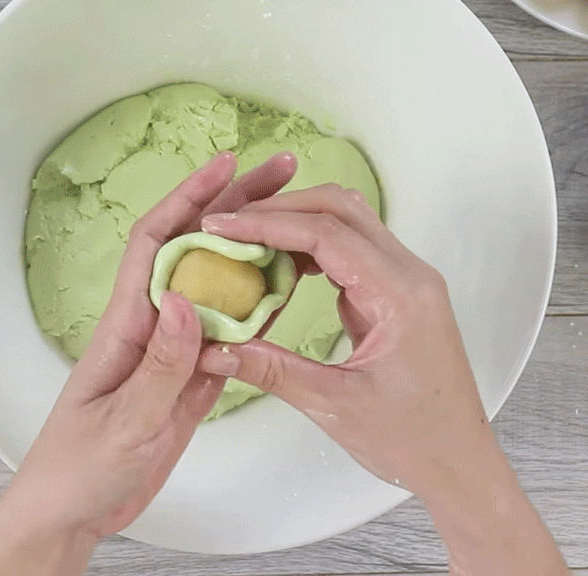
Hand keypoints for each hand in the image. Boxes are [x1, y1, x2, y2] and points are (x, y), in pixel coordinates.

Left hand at [0, 151, 297, 575]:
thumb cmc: (77, 468)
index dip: (189, 198)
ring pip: (218, 288)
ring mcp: (173, 351)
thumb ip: (159, 367)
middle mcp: (152, 325)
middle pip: (196, 251)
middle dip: (235, 208)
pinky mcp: (189, 380)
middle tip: (280, 177)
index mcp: (126, 323)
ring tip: (295, 227)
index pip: (157, 241)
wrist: (72, 513)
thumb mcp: (122, 421)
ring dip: (252, 255)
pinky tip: (281, 296)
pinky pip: (227, 335)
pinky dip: (255, 312)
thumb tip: (187, 301)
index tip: (226, 166)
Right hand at [198, 184, 568, 575]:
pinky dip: (310, 245)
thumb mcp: (335, 405)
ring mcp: (404, 278)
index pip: (326, 233)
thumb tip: (213, 349)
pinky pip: (350, 248)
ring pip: (346, 221)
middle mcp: (408, 273)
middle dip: (279, 209)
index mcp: (400, 294)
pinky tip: (279, 265)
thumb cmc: (413, 439)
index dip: (268, 223)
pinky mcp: (395, 290)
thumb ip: (272, 370)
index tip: (222, 226)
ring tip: (247, 240)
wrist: (460, 462)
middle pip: (339, 209)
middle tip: (229, 225)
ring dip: (295, 222)